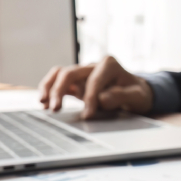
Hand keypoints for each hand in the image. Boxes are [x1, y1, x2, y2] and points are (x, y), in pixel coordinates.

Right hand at [39, 56, 153, 118]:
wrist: (136, 92)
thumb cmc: (137, 94)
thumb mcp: (137, 96)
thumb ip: (122, 96)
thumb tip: (102, 98)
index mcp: (109, 64)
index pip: (94, 80)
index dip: (89, 98)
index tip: (87, 115)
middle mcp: (93, 65)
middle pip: (70, 72)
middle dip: (61, 90)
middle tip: (56, 110)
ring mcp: (83, 72)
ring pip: (59, 73)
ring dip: (49, 87)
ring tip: (43, 103)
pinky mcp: (76, 82)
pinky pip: (58, 81)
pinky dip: (49, 90)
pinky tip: (44, 103)